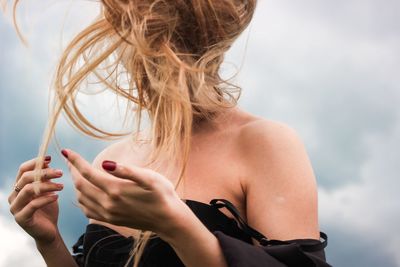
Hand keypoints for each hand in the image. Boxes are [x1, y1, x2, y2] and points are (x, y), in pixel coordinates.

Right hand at [7, 156, 63, 244]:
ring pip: (29, 190)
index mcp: (18, 187)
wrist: (49, 230)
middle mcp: (14, 196)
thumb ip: (45, 178)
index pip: (23, 169)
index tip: (50, 158)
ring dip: (47, 185)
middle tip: (60, 172)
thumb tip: (46, 161)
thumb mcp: (48, 190)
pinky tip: (57, 196)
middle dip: (45, 173)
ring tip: (61, 186)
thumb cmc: (48, 208)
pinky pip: (33, 205)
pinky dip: (46, 199)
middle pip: (26, 178)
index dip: (36, 162)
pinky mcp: (21, 218)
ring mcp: (15, 208)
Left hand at [62, 149, 187, 235]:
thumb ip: (126, 170)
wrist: (168, 219)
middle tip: (70, 159)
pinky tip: (85, 193)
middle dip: (73, 170)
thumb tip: (105, 163)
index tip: (66, 151)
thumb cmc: (162, 194)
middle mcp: (108, 204)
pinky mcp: (111, 220)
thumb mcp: (149, 177)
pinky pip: (88, 210)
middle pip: (80, 186)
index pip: (88, 173)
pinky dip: (81, 199)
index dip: (75, 161)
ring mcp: (108, 214)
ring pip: (82, 198)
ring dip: (76, 185)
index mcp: (115, 190)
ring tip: (77, 173)